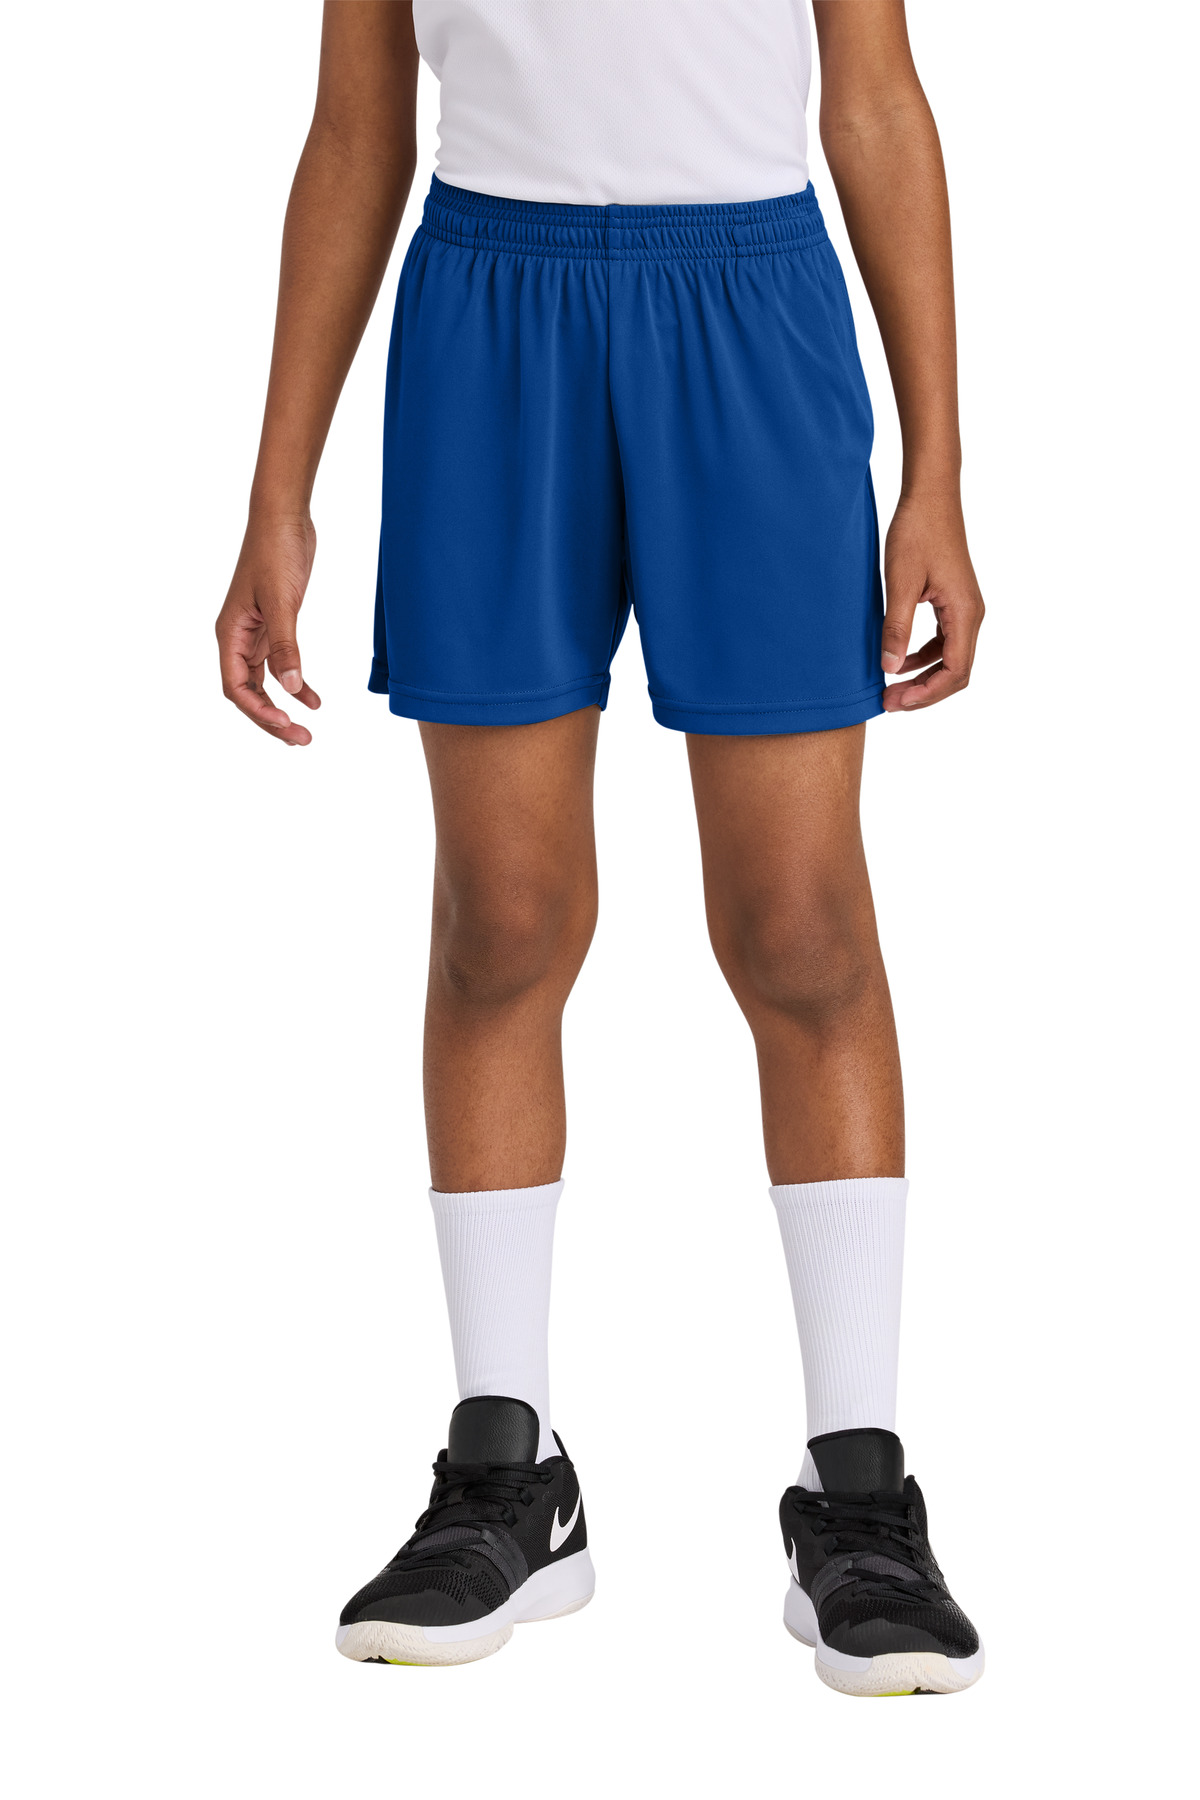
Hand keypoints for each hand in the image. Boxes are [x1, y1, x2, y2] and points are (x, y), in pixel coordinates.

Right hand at [216, 513, 320, 744]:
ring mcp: (255, 633)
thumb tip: (289, 689)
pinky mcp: (274, 625)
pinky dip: (296, 684)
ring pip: (264, 683)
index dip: (258, 711)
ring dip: (282, 708)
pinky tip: (314, 700)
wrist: (284, 518)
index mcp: (230, 633)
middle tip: (302, 741)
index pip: (236, 687)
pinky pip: (280, 665)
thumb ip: (285, 646)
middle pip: (248, 692)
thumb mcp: (282, 602)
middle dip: (271, 720)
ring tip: (306, 732)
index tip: (286, 725)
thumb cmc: (276, 552)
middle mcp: (238, 637)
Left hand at [880, 492, 983, 710]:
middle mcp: (972, 614)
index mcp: (964, 612)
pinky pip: (944, 642)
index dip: (927, 694)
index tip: (896, 701)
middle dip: (925, 692)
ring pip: (951, 659)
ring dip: (924, 678)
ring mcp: (965, 608)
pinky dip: (924, 658)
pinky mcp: (954, 602)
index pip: (956, 671)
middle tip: (890, 703)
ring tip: (892, 689)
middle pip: (957, 672)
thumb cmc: (917, 532)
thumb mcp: (900, 582)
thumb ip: (896, 628)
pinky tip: (898, 661)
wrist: (930, 497)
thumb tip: (890, 669)